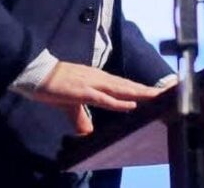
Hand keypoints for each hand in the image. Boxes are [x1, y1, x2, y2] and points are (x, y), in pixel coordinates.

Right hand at [31, 61, 165, 134]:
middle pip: (128, 85)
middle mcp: (99, 78)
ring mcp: (92, 83)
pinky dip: (119, 102)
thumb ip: (80, 117)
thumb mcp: (69, 103)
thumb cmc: (52, 86)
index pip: (123, 85)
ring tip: (157, 97)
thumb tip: (87, 131)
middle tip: (168, 92)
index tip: (156, 93)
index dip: (140, 89)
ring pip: (121, 89)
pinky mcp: (83, 91)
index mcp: (97, 79)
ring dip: (139, 93)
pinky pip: (104, 98)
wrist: (35, 73)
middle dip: (147, 90)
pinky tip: (131, 104)